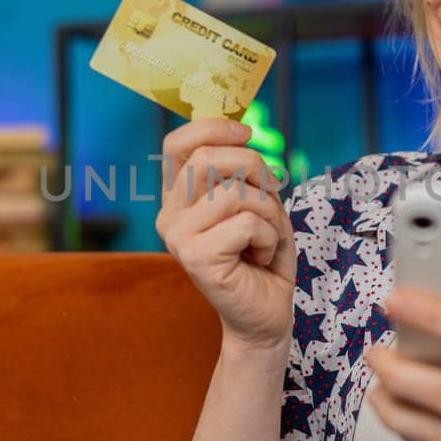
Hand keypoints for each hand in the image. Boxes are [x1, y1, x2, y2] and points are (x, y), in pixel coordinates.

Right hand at [153, 117, 295, 357]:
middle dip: (255, 168)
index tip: (247, 133)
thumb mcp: (255, 200)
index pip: (178, 143)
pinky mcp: (196, 258)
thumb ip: (240, 169)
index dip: (213, 128)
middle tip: (272, 193)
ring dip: (268, 211)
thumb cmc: (262, 253)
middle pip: (208, 159)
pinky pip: (246, 223)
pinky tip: (261, 256)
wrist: (265, 313)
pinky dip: (269, 236)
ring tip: (266, 235)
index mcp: (178, 198)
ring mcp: (178, 238)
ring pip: (233, 192)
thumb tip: (241, 130)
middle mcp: (169, 216)